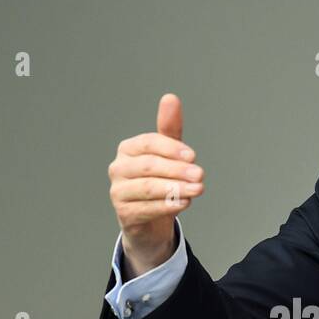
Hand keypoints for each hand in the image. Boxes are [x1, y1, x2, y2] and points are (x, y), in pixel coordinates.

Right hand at [108, 93, 204, 277]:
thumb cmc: (159, 181)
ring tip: (197, 189)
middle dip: (177, 170)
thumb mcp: (167, 155)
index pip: (148, 143)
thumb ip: (169, 129)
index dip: (171, 148)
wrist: (150, 221)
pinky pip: (147, 209)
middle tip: (200, 174)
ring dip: (176, 189)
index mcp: (128, 149)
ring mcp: (118, 192)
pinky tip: (185, 203)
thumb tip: (170, 98)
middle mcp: (118, 168)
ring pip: (148, 188)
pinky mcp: (124, 213)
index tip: (192, 155)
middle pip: (149, 166)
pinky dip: (167, 206)